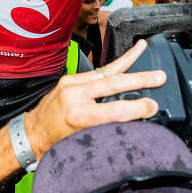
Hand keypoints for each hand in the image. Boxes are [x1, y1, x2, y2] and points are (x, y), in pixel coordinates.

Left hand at [24, 39, 166, 157]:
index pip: (115, 110)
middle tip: (160, 77)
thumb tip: (133, 122)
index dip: (137, 109)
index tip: (153, 107)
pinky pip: (98, 70)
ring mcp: (71, 84)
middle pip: (113, 84)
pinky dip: (115, 63)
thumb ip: (106, 129)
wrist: (32, 133)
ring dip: (128, 61)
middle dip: (139, 80)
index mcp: (78, 115)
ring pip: (106, 71)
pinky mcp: (71, 78)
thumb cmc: (55, 143)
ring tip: (144, 49)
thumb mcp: (83, 141)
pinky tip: (128, 53)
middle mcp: (74, 95)